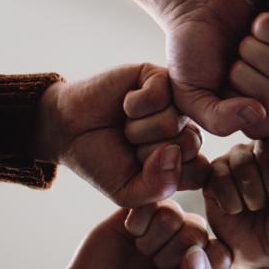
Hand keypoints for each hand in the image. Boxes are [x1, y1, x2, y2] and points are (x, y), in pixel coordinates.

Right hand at [32, 202, 230, 268]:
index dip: (196, 267)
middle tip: (152, 265)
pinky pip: (149, 203)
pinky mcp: (144, 204)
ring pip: (171, 215)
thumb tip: (197, 255)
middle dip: (167, 255)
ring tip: (141, 250)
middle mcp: (191, 234)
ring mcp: (168, 217)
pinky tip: (130, 233)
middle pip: (195, 231)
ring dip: (150, 240)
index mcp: (207, 258)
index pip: (220, 253)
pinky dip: (136, 223)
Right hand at [34, 64, 207, 206]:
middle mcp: (185, 128)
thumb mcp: (128, 191)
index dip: (165, 176)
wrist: (68, 130)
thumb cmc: (101, 162)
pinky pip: (159, 94)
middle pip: (190, 144)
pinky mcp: (159, 77)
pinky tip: (125, 104)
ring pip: (172, 122)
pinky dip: (133, 105)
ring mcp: (175, 102)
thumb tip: (175, 153)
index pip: (200, 172)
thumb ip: (158, 187)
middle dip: (149, 151)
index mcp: (185, 157)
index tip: (140, 170)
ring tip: (125, 126)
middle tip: (130, 144)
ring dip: (137, 129)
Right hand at [162, 0, 268, 137]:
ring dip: (254, 50)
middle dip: (244, 75)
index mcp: (256, 108)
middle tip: (230, 59)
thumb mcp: (189, 96)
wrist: (193, 2)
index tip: (220, 87)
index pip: (264, 126)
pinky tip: (254, 22)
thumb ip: (217, 119)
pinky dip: (266, 27)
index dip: (238, 106)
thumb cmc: (191, 50)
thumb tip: (258, 113)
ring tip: (241, 40)